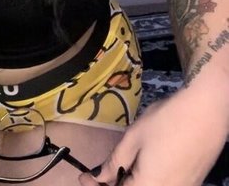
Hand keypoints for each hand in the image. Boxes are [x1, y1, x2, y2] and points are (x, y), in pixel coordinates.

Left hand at [78, 87, 226, 185]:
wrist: (205, 112)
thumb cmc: (166, 122)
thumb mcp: (134, 138)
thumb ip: (114, 162)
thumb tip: (98, 177)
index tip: (83, 176)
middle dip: (114, 185)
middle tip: (98, 174)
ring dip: (130, 183)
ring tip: (117, 169)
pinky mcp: (190, 183)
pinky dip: (146, 180)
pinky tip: (139, 167)